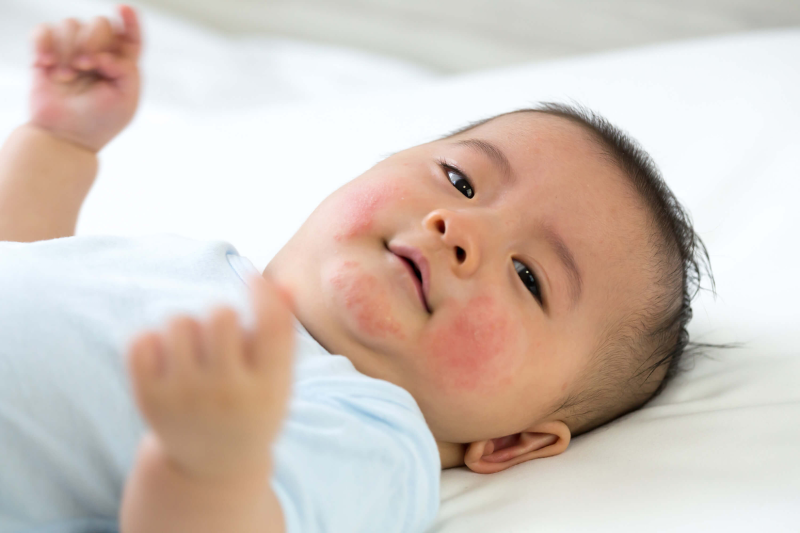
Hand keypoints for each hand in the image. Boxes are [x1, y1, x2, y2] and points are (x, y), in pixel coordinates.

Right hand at [29, 5, 141, 152]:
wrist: (65, 135)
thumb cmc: (100, 121)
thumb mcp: (127, 99)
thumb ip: (126, 69)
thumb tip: (102, 54)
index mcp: (123, 63)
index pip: (130, 35)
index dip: (130, 19)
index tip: (124, 8)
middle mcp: (99, 53)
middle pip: (100, 23)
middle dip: (93, 40)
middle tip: (86, 66)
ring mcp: (71, 51)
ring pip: (71, 23)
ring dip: (68, 49)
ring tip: (66, 77)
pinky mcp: (46, 53)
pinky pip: (44, 30)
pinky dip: (44, 44)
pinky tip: (46, 65)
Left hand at [126, 275, 295, 479]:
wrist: (212, 467)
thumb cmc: (251, 407)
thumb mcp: (278, 378)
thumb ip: (282, 331)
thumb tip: (282, 284)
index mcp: (268, 388)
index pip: (271, 323)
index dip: (261, 290)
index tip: (251, 277)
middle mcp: (227, 395)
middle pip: (220, 314)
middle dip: (221, 316)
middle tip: (220, 338)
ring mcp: (185, 399)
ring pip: (179, 321)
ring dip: (187, 328)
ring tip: (194, 350)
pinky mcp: (148, 399)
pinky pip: (141, 340)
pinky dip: (153, 342)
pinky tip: (167, 360)